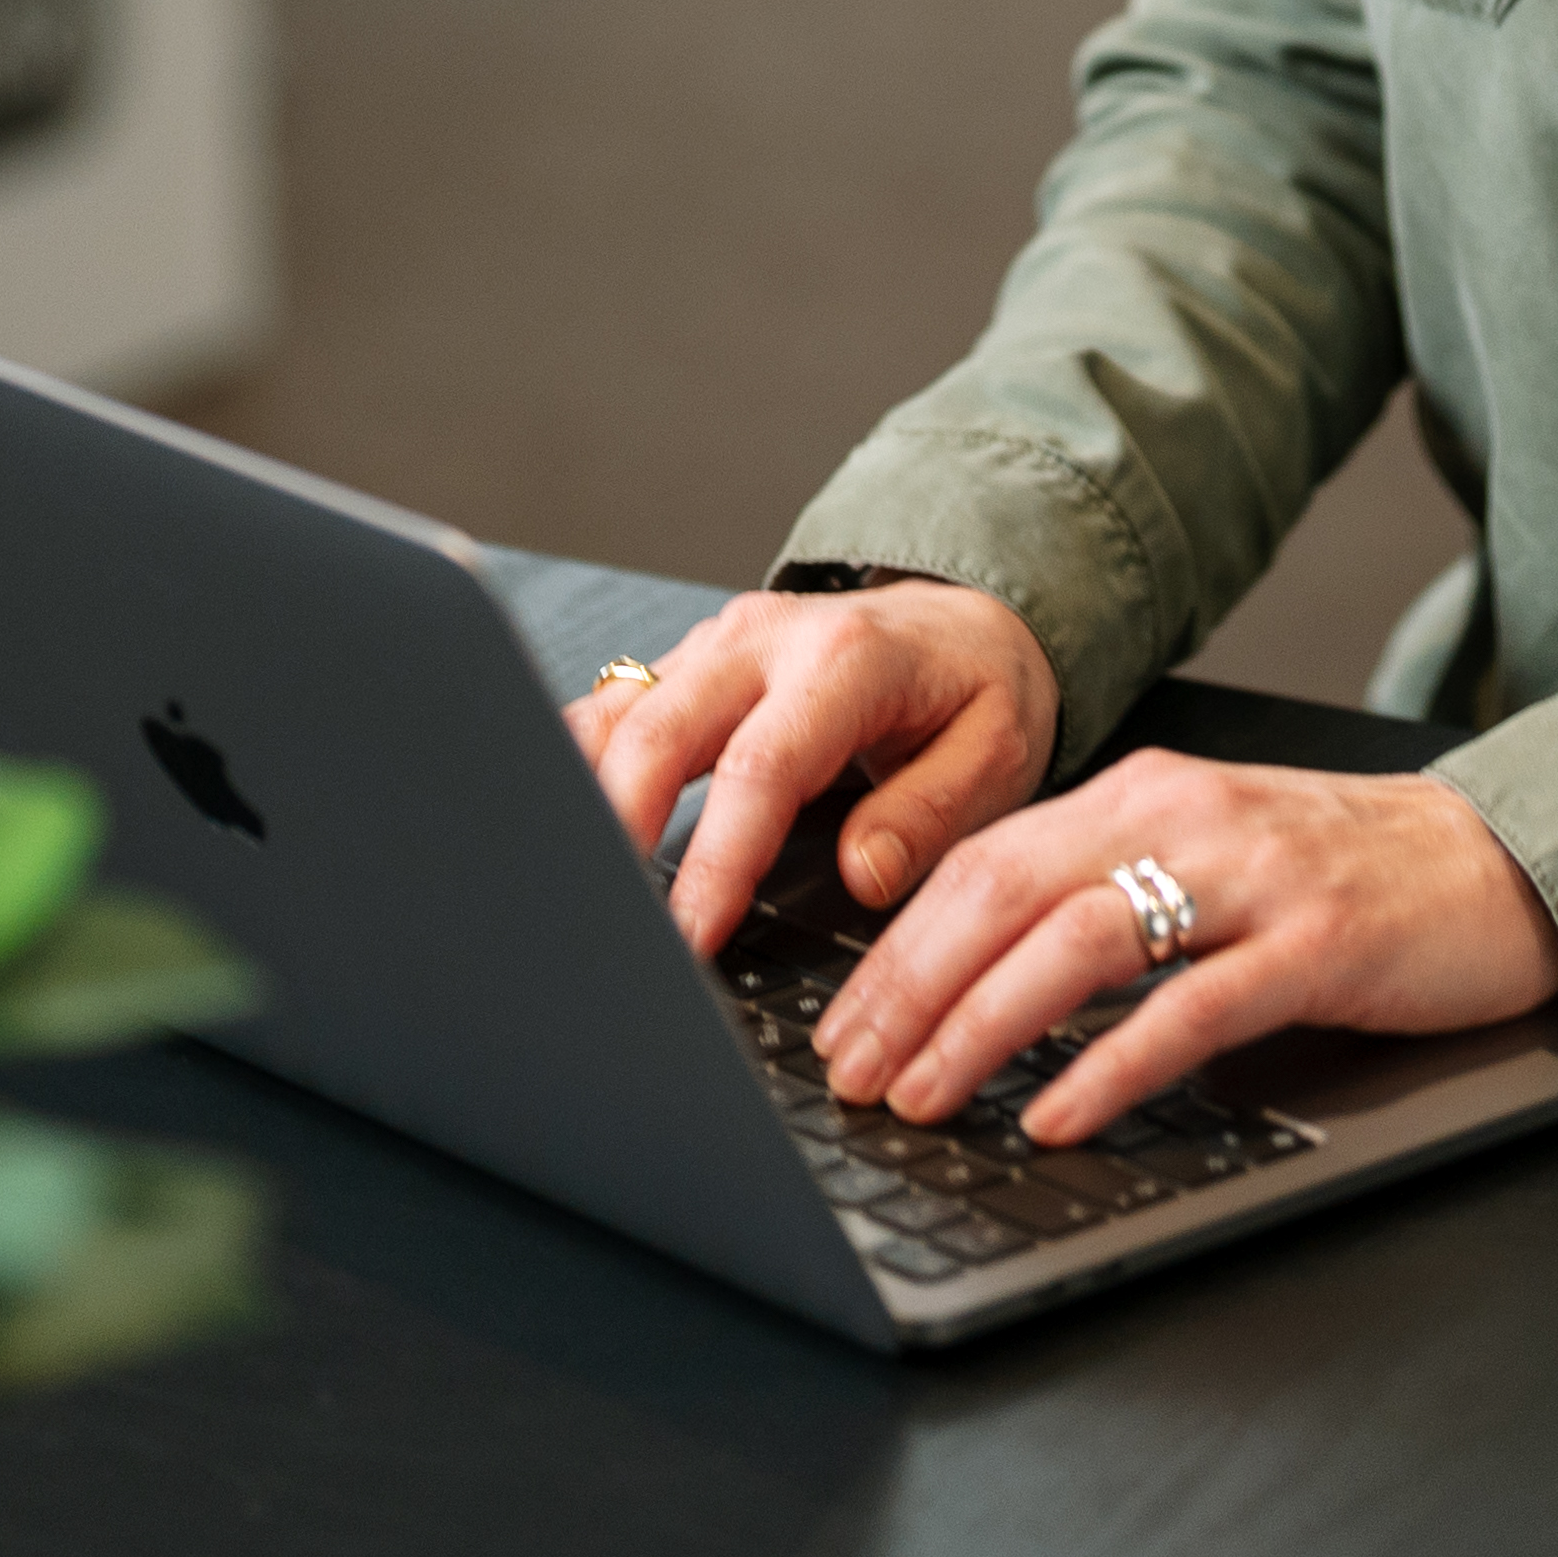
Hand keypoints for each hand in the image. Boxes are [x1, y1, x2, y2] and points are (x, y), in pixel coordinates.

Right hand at [564, 578, 1058, 958]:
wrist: (968, 620)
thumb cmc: (980, 689)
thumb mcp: (998, 753)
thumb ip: (930, 814)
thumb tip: (862, 874)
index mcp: (848, 661)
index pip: (762, 766)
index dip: (718, 858)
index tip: (689, 936)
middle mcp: (767, 640)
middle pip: (660, 729)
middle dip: (617, 828)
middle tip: (605, 921)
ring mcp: (717, 644)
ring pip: (617, 711)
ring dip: (582, 795)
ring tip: (566, 884)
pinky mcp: (689, 661)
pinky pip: (612, 706)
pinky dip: (577, 765)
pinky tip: (559, 825)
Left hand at [810, 745, 1557, 1150]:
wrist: (1498, 859)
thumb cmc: (1344, 876)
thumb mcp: (1205, 858)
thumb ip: (1104, 893)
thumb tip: (975, 980)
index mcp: (1142, 793)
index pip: (981, 861)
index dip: (893, 947)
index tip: (837, 1028)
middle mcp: (1184, 816)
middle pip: (1004, 893)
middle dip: (908, 991)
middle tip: (848, 1075)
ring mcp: (1252, 878)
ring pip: (1080, 943)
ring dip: (982, 1027)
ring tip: (923, 1098)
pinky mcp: (1318, 944)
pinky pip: (1191, 1008)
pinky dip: (1111, 1066)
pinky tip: (1058, 1114)